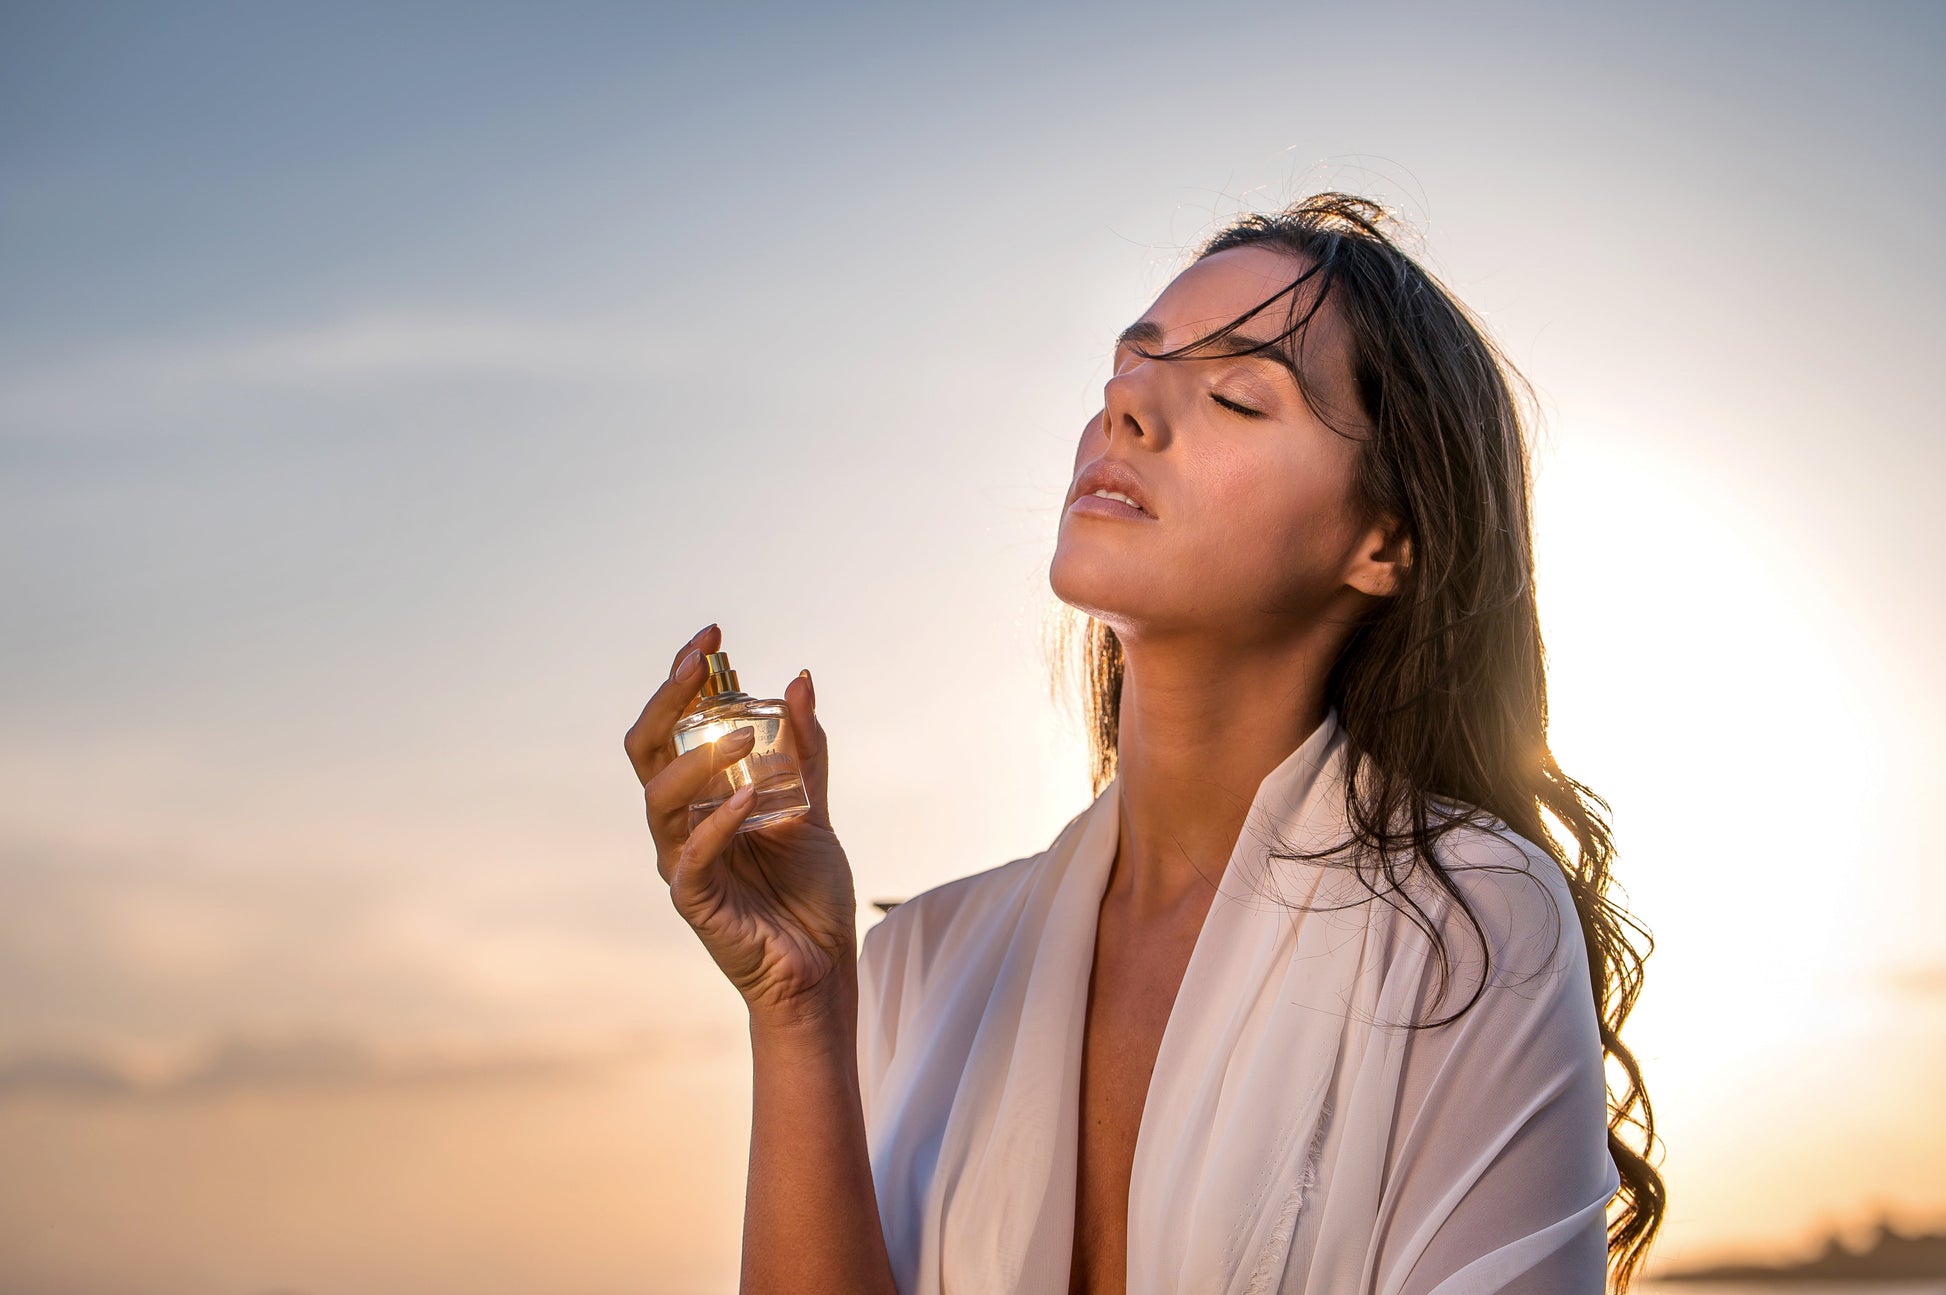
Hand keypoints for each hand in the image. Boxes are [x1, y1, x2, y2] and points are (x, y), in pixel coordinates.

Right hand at [623, 623, 858, 1026]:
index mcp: (699, 798)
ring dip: (700, 758)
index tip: (711, 634)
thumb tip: (799, 678)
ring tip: (748, 734)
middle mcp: (678, 824)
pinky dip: (718, 822)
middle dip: (668, 698)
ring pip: (660, 798)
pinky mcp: (694, 901)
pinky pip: (691, 857)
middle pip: (646, 751)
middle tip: (701, 659)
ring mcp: (681, 862)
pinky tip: (750, 799)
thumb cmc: (808, 893)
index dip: (682, 679)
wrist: (820, 968)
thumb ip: (805, 750)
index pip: (672, 727)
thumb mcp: (813, 808)